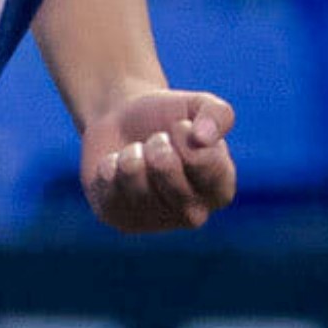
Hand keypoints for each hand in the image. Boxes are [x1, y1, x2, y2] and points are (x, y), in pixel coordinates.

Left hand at [80, 88, 236, 233]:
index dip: (186, 135)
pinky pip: (107, 185)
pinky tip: (119, 168)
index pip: (204, 162)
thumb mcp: (200, 105)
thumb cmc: (170, 117)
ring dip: (132, 153)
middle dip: (157, 143)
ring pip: (133, 176)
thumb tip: (203, 138)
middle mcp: (193, 214)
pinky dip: (110, 165)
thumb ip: (218, 114)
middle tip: (157, 141)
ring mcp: (154, 222)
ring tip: (138, 154)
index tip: (182, 127)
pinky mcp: (118, 220)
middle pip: (166, 168)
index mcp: (220, 191)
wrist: (124, 123)